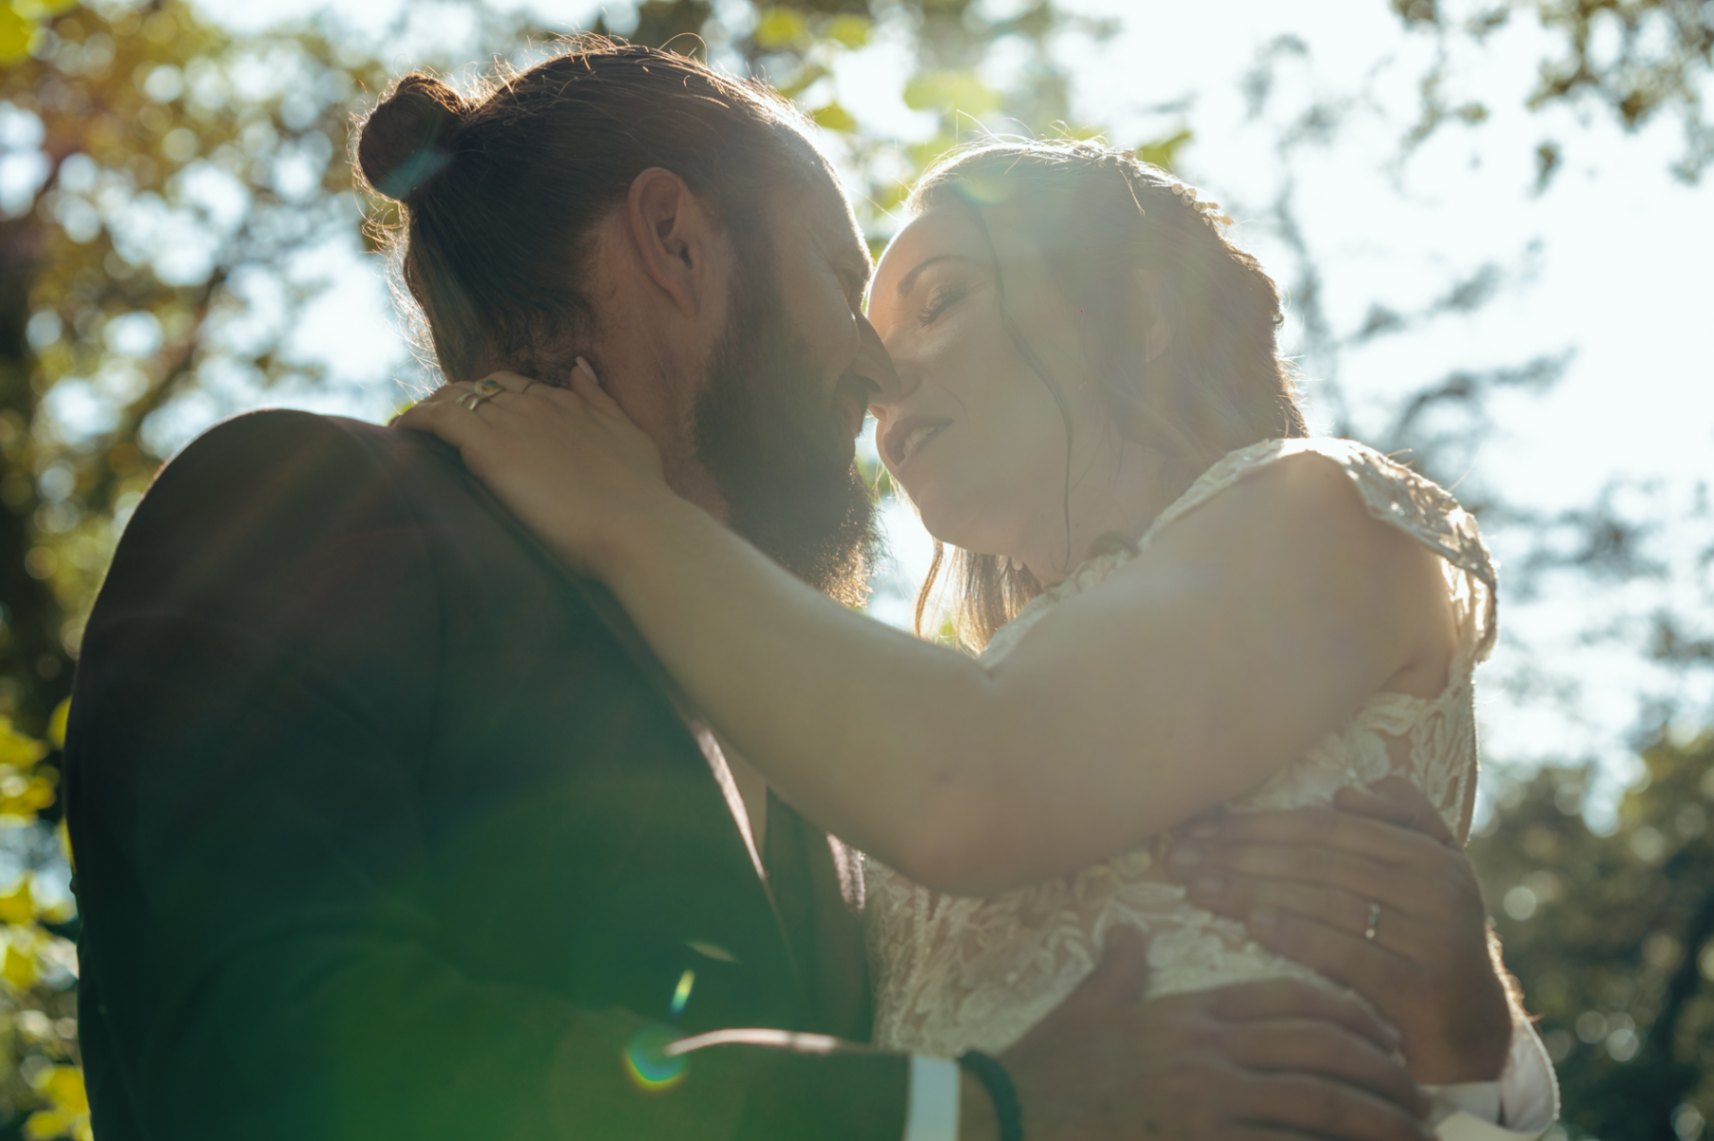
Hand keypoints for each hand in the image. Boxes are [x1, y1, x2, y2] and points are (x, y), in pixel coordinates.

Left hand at [393, 361, 671, 575]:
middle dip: (457, 399)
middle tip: (437, 421)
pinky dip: (415, 419)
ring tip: (414, 427)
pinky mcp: (489, 447)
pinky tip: (400, 430)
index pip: (516, 387)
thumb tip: (579, 367)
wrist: (635, 524)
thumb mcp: (631, 435)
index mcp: (568, 403)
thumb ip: (601, 400)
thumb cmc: (641, 493)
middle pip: (481, 388)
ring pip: (455, 398)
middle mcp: (536, 404)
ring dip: (431, 409)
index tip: (478, 414)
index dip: (491, 397)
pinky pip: (438, 419)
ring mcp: (511, 423)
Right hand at [979, 926, 1431, 1140]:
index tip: (1380, 1034)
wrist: (1011, 1111)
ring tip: (1408, 1132)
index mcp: (1191, 1012)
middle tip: (1412, 1091)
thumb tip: (1127, 932)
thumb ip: (1119, 967)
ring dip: (1373, 1118)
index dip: (1346, 1014)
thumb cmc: (1052, 1065)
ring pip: (1318, 1102)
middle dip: (1377, 1070)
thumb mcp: (1088, 1006)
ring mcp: (1207, 1100)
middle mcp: (1209, 1050)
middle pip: (1320, 1047)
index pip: (1291, 998)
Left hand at [1168, 777, 1512, 1083]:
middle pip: (1318, 862)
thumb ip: (1399, 823)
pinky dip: (1297, 935)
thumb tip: (1347, 792)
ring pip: (1326, 903)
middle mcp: (1437, 888)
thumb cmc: (1427, 946)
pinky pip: (1348, 955)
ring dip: (1252, 891)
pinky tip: (1251, 924)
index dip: (1259, 823)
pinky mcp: (1422, 990)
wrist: (1472, 1038)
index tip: (1201, 826)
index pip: (1327, 828)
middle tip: (1179, 855)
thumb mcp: (1424, 878)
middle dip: (1240, 855)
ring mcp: (1433, 940)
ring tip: (1195, 887)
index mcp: (1430, 853)